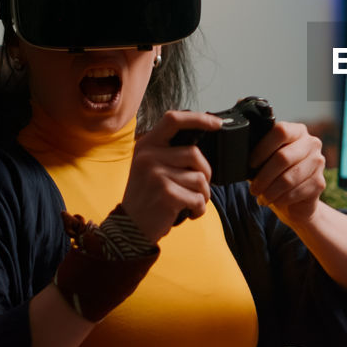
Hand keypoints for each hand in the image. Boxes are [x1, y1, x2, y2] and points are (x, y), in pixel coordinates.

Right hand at [121, 110, 223, 243]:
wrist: (130, 228)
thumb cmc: (147, 197)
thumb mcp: (149, 167)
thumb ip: (169, 152)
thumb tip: (202, 141)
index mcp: (146, 145)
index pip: (173, 119)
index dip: (198, 118)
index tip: (216, 123)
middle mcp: (149, 157)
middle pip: (195, 154)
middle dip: (205, 173)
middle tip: (197, 187)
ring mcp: (156, 175)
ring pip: (200, 178)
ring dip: (202, 195)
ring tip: (189, 202)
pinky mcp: (166, 194)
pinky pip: (199, 198)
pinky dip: (199, 209)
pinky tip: (189, 213)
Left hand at [248, 122, 326, 227]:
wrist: (297, 201)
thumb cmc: (277, 176)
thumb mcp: (265, 160)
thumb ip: (258, 151)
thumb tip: (240, 148)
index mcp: (297, 131)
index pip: (281, 131)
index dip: (262, 148)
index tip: (250, 164)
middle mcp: (311, 143)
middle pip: (283, 157)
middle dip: (264, 177)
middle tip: (254, 189)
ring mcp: (318, 162)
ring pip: (288, 178)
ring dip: (270, 191)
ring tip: (262, 197)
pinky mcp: (320, 182)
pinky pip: (295, 192)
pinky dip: (281, 199)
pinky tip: (275, 201)